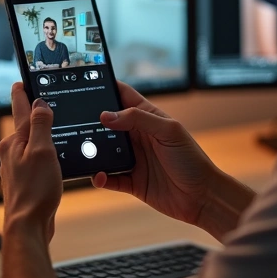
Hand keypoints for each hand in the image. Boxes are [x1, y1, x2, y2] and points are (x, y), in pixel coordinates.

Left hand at [0, 83, 62, 239]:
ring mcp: (17, 167)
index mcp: (13, 142)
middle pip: (26, 126)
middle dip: (36, 116)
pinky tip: (56, 162)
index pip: (20, 109)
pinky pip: (36, 161)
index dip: (24, 93)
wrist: (28, 226)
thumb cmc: (34, 192)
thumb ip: (41, 126)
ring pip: (32, 145)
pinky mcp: (25, 181)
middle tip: (47, 102)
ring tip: (57, 132)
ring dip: (43, 138)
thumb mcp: (42, 151)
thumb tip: (39, 104)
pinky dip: (46, 156)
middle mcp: (11, 153)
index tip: (22, 81)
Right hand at [93, 82, 219, 227]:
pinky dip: (100, 177)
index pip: (123, 96)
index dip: (107, 87)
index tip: (87, 80)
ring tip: (83, 149)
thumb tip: (107, 115)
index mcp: (148, 119)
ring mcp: (133, 159)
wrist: (202, 197)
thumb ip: (138, 119)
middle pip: (107, 124)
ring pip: (104, 151)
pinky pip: (109, 178)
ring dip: (93, 151)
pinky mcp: (131, 181)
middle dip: (91, 120)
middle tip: (74, 119)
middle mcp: (138, 137)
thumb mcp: (168, 131)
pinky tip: (98, 176)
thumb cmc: (192, 159)